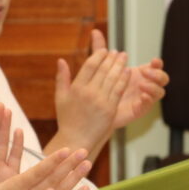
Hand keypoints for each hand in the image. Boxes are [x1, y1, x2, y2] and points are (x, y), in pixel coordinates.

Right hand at [52, 31, 130, 155]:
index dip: (99, 55)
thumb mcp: (60, 97)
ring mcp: (100, 101)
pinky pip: (118, 90)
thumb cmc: (67, 119)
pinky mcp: (110, 109)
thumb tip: (61, 60)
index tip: (104, 50)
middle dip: (111, 58)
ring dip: (120, 65)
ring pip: (112, 78)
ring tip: (124, 57)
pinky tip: (128, 72)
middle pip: (103, 70)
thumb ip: (62, 77)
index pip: (90, 65)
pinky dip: (124, 79)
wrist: (77, 139)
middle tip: (117, 51)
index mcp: (76, 88)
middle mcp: (89, 93)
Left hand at [86, 29, 167, 129]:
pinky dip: (148, 100)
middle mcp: (146, 84)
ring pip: (160, 92)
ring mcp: (144, 97)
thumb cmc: (101, 85)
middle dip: (158, 74)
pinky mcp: (139, 109)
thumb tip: (94, 31)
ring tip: (142, 85)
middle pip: (163, 78)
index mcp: (141, 73)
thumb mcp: (99, 65)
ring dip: (154, 87)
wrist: (95, 108)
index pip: (156, 66)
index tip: (154, 60)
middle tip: (146, 73)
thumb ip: (100, 49)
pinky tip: (142, 96)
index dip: (158, 63)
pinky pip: (149, 105)